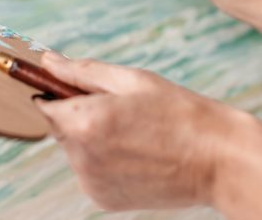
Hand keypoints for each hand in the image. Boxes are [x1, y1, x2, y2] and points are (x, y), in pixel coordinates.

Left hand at [35, 51, 256, 211]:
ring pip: (75, 151)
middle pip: (60, 128)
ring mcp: (91, 182)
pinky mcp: (102, 200)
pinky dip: (103, 161)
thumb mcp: (132, 80)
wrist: (218, 160)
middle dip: (79, 115)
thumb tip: (47, 61)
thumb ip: (82, 71)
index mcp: (85, 122)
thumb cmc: (179, 112)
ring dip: (91, 139)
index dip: (56, 93)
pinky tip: (136, 154)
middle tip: (121, 111)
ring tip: (134, 133)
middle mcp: (81, 157)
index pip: (44, 105)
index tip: (75, 89)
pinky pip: (90, 172)